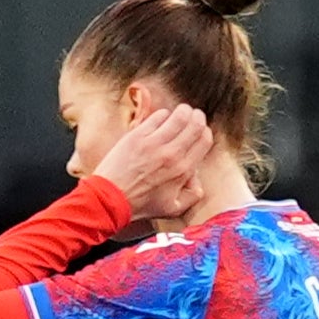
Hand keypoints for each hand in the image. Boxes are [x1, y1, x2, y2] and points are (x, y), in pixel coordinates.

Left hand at [94, 103, 212, 223]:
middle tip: (196, 115)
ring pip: (177, 117)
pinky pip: (156, 117)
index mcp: (183, 170)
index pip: (204, 141)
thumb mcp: (175, 208)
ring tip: (184, 110)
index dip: (206, 133)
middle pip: (194, 126)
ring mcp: (153, 143)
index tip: (203, 131)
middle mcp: (172, 154)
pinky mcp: (137, 136)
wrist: (111, 197)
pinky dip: (163, 114)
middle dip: (198, 118)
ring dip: (184, 111)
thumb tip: (197, 179)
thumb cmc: (142, 204)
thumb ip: (193, 195)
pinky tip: (164, 116)